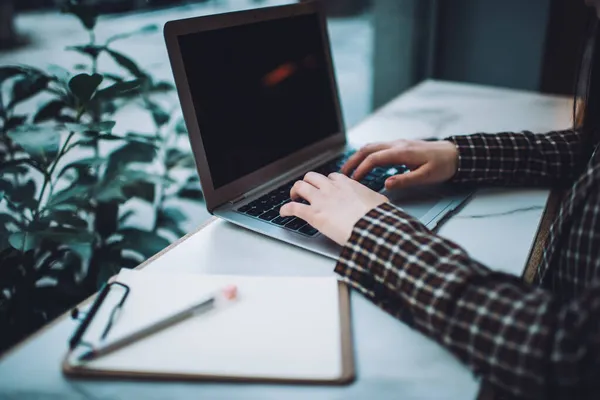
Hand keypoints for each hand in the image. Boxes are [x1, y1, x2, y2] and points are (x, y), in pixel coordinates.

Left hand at [280, 172, 388, 244]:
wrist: (372, 227)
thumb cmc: (378, 216)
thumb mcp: (380, 202)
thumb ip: (374, 199)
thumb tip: (381, 203)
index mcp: (347, 184)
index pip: (331, 177)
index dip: (326, 182)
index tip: (326, 187)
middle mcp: (331, 189)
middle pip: (312, 177)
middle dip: (307, 182)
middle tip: (306, 190)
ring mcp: (320, 200)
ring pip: (300, 186)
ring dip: (294, 191)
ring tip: (293, 196)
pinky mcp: (313, 215)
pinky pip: (293, 207)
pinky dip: (285, 209)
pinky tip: (283, 212)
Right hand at [341, 139, 458, 189]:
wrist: (454, 153)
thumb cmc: (442, 165)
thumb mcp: (426, 176)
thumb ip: (406, 180)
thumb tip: (386, 183)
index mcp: (402, 152)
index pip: (374, 158)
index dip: (361, 169)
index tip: (353, 181)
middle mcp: (397, 144)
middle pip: (367, 149)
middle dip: (352, 160)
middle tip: (342, 174)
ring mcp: (397, 143)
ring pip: (371, 146)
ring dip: (358, 157)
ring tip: (349, 169)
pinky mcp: (399, 146)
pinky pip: (378, 147)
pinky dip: (366, 155)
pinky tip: (364, 163)